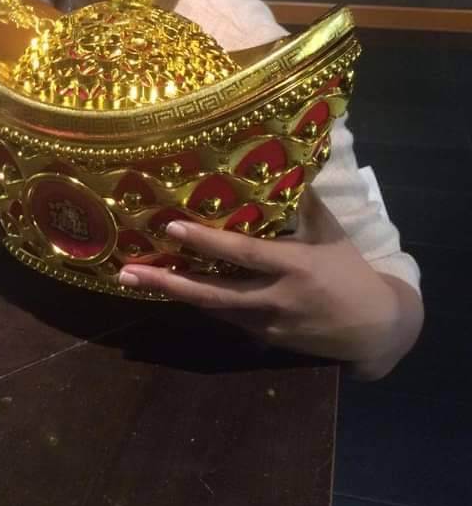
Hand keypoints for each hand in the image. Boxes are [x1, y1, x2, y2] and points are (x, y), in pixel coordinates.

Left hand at [118, 189, 422, 377]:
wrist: (376, 329)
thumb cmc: (353, 274)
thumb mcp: (332, 235)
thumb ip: (305, 204)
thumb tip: (288, 164)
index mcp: (294, 266)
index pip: (242, 253)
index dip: (206, 241)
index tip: (171, 228)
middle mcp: (275, 298)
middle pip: (212, 292)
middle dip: (168, 282)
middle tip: (128, 271)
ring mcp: (267, 324)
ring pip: (212, 308)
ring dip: (174, 293)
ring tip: (136, 278)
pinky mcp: (264, 340)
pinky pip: (226, 318)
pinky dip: (199, 303)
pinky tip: (171, 289)